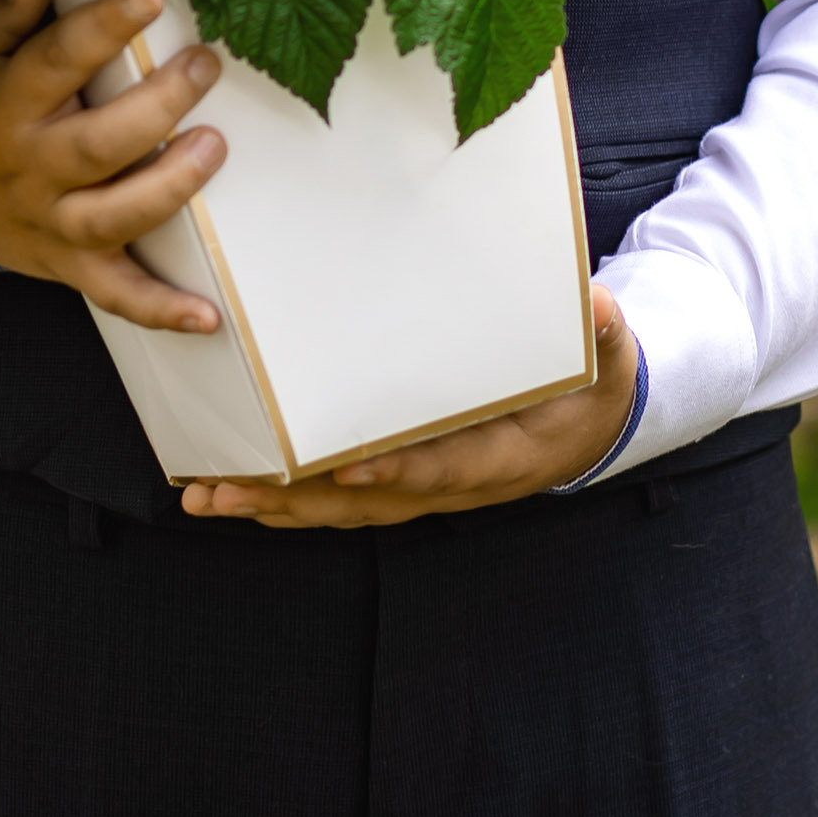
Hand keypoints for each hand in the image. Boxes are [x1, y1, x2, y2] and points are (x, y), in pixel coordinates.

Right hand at [0, 0, 226, 334]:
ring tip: (214, 146)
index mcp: (6, 105)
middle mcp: (31, 168)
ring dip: (168, 190)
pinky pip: (115, 295)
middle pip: (98, 145)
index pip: (59, 60)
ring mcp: (50, 223)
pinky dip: (161, 309)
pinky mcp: (67, 264)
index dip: (106, 26)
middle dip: (157, 106)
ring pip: (112, 219)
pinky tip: (208, 316)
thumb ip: (3, 13)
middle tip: (204, 64)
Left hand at [180, 286, 641, 528]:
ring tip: (208, 496)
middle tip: (229, 487)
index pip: (439, 467)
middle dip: (296, 496)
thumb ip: (601, 335)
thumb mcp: (609, 359)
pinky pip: (338, 503)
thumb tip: (597, 306)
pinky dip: (287, 502)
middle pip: (365, 502)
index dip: (394, 472)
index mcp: (498, 458)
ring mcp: (423, 489)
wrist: (589, 430)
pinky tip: (239, 496)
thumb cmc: (591, 387)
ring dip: (274, 504)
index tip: (344, 469)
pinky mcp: (403, 483)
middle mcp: (450, 485)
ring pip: (340, 510)